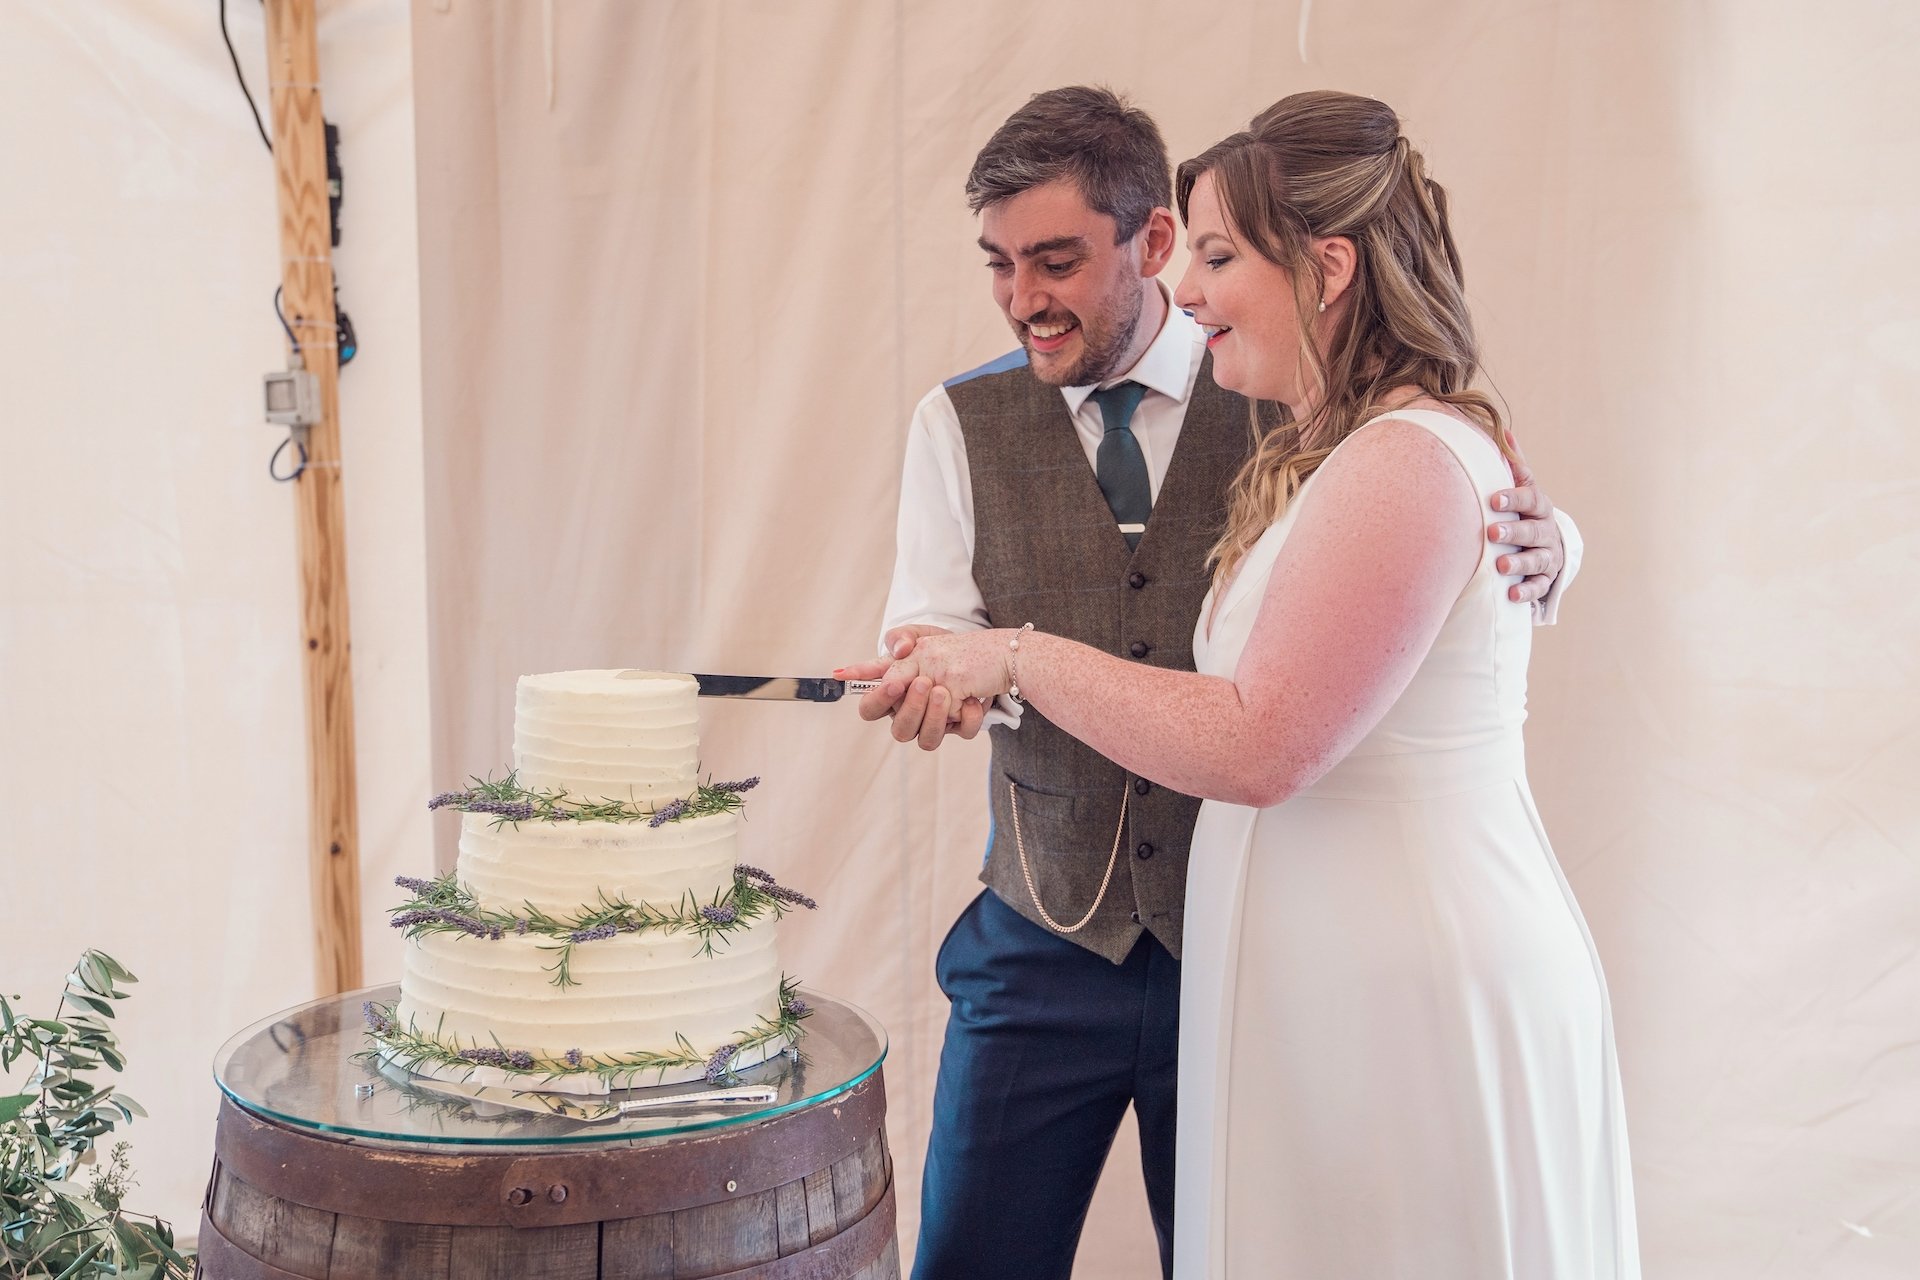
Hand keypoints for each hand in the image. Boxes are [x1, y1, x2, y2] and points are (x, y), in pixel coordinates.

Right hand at [841, 630, 1013, 749]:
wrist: (973, 651)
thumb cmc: (936, 647)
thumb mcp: (917, 635)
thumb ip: (900, 637)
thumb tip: (899, 649)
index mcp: (891, 695)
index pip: (870, 709)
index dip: (877, 701)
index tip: (893, 685)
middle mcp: (910, 714)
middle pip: (900, 730)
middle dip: (912, 708)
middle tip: (924, 682)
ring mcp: (934, 724)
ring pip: (928, 740)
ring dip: (935, 717)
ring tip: (944, 691)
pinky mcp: (960, 725)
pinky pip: (962, 732)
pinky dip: (969, 717)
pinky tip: (973, 699)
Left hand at [1488, 428, 1564, 604]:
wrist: (1547, 542)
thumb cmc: (1524, 511)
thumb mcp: (1522, 488)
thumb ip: (1513, 464)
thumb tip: (1503, 430)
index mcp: (1539, 506)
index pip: (1530, 499)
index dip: (1514, 499)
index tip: (1493, 500)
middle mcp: (1546, 531)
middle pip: (1534, 532)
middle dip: (1515, 532)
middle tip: (1493, 534)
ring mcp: (1548, 556)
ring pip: (1538, 561)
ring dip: (1520, 563)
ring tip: (1501, 566)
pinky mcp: (1546, 579)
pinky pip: (1538, 588)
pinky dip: (1527, 593)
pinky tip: (1512, 595)